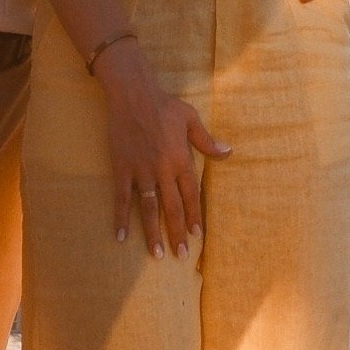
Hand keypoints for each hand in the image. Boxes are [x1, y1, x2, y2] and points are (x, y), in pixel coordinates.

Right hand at [100, 47, 228, 254]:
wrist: (133, 93)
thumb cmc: (164, 105)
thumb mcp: (190, 118)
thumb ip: (207, 141)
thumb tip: (228, 153)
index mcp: (180, 159)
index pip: (191, 194)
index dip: (195, 216)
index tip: (198, 236)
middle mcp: (162, 169)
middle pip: (172, 207)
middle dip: (177, 233)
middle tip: (180, 256)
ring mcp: (141, 171)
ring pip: (149, 208)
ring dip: (152, 233)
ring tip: (157, 254)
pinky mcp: (122, 168)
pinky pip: (122, 198)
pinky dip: (121, 218)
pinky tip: (120, 236)